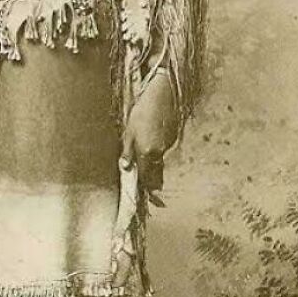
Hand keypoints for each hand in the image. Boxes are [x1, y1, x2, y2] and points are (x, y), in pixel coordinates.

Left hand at [122, 72, 177, 201]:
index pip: (146, 179)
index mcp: (147, 153)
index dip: (147, 191)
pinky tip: (151, 142)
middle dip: (154, 185)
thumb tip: (125, 167)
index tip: (151, 202)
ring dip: (154, 167)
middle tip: (153, 194)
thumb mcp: (128, 131)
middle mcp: (159, 152)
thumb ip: (127, 151)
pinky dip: (158, 152)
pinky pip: (164, 150)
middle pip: (157, 175)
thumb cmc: (142, 111)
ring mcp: (168, 145)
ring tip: (145, 163)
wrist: (163, 94)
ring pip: (160, 162)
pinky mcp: (173, 136)